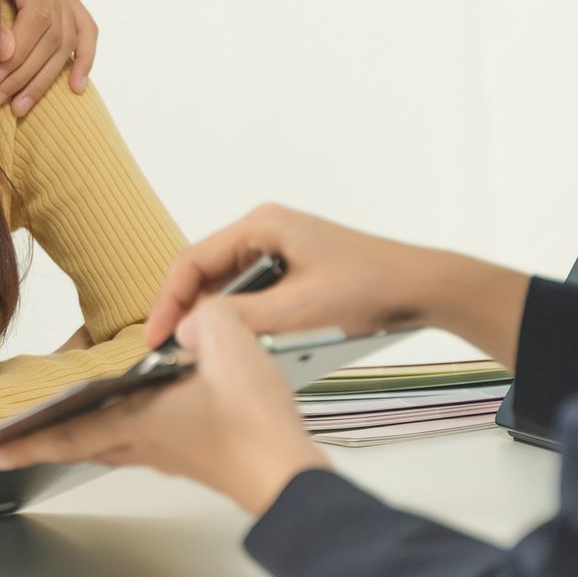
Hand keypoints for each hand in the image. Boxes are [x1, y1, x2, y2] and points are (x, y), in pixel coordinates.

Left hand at [0, 0, 97, 114]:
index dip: (21, 52)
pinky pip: (85, 29)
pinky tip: (76, 87)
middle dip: (27, 72)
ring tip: (21, 106)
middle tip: (0, 100)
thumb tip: (7, 54)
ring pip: (68, 37)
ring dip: (45, 77)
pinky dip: (83, 58)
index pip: (38, 16)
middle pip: (54, 32)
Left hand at [0, 299, 326, 514]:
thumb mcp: (228, 341)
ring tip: (61, 431)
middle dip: (43, 446)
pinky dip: (124, 435)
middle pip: (82, 446)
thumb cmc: (255, 421)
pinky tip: (139, 419)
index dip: (28, 439)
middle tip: (10, 449)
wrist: (289, 476)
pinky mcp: (199, 459)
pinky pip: (144, 446)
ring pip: (112, 447)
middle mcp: (147, 443)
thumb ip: (204, 314)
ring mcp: (173, 455)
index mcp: (140, 419)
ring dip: (83, 440)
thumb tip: (191, 316)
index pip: (68, 432)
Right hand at [145, 205, 528, 367]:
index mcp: (261, 226)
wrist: (421, 287)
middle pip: (204, 272)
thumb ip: (239, 319)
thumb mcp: (298, 310)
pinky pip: (250, 292)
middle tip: (173, 351)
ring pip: (226, 285)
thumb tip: (188, 332)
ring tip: (203, 351)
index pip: (191, 261)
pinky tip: (240, 343)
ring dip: (214, 317)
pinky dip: (238, 317)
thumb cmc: (369, 287)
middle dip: (186, 311)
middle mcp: (264, 230)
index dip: (167, 300)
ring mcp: (279, 248)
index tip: (156, 337)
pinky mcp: (292, 268)